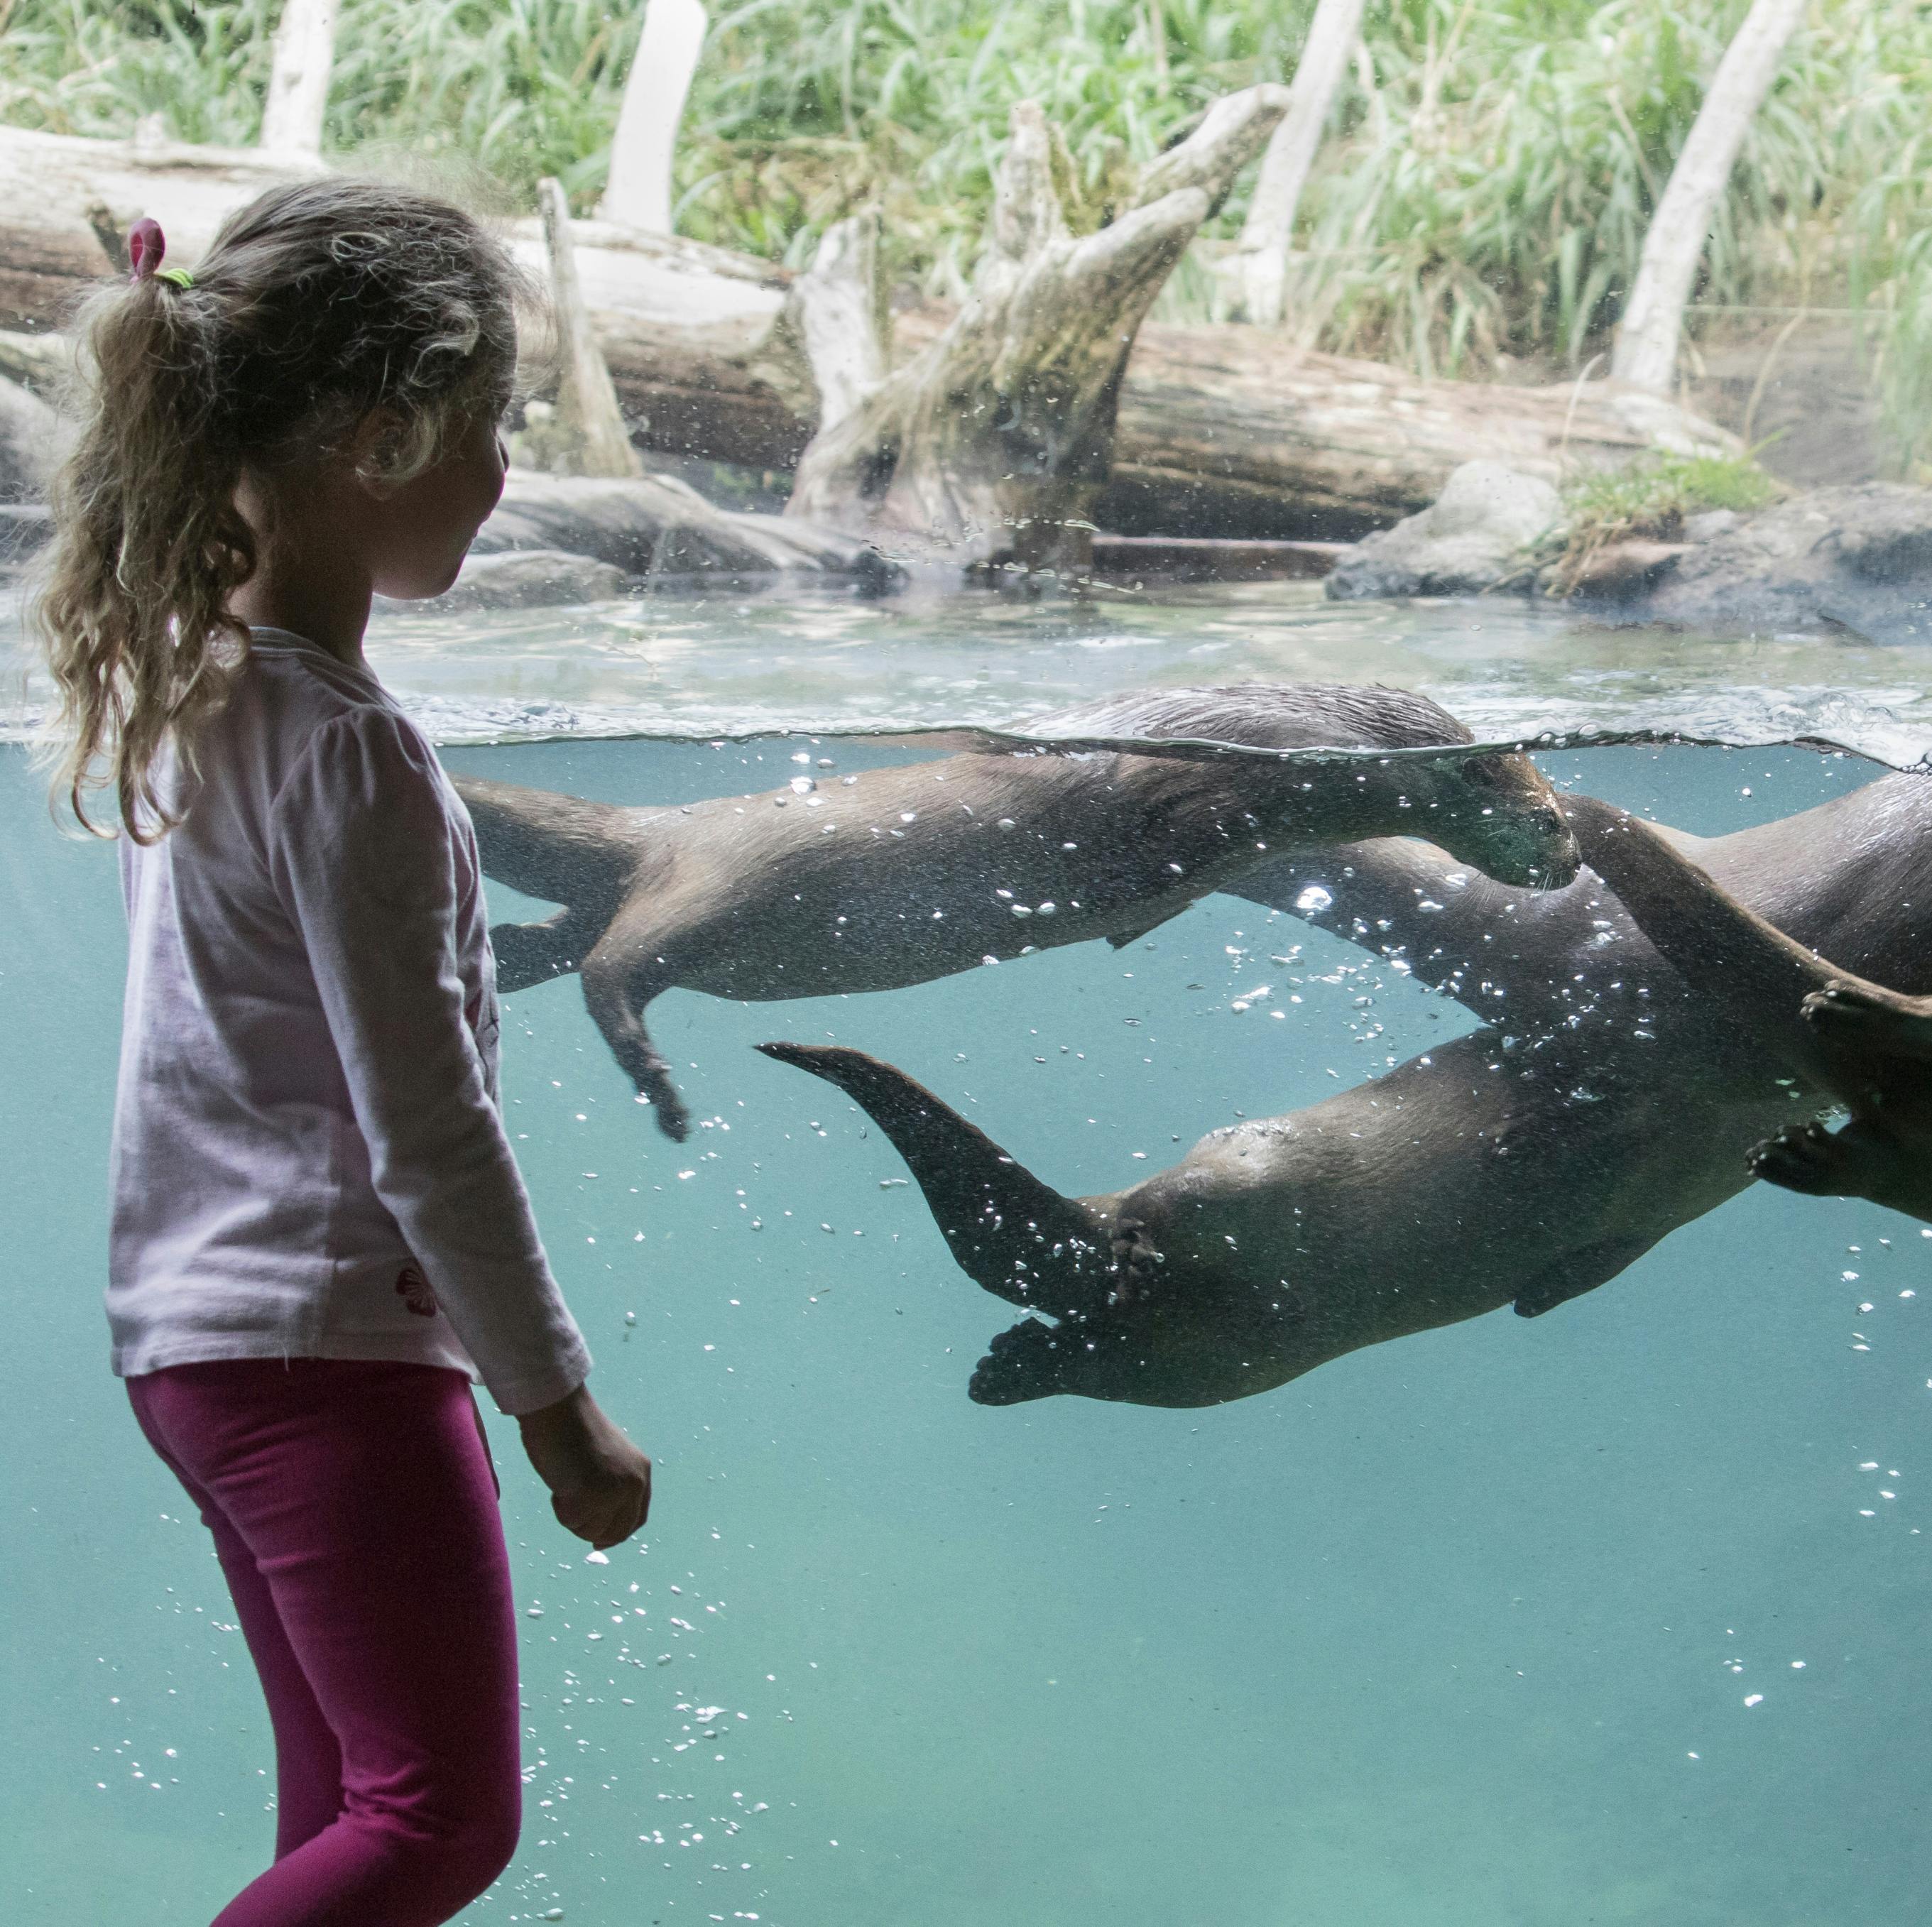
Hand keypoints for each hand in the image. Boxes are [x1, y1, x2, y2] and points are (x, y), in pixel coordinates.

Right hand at [517, 1383, 652, 1549]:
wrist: (559, 1411)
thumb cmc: (574, 1428)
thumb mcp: (608, 1459)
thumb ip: (611, 1484)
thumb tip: (601, 1522)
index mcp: (641, 1472)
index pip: (637, 1518)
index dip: (617, 1534)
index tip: (599, 1542)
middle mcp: (633, 1484)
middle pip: (616, 1533)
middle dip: (593, 1533)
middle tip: (572, 1515)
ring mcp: (612, 1493)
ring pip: (590, 1530)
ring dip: (572, 1514)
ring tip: (566, 1483)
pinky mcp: (589, 1498)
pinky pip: (570, 1521)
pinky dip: (560, 1507)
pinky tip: (559, 1482)